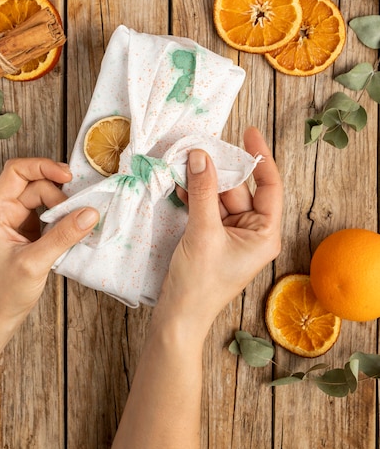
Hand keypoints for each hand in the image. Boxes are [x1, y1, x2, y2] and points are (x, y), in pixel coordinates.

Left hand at [0, 158, 98, 326]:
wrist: (2, 313)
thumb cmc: (7, 290)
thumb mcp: (35, 263)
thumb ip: (62, 236)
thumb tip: (90, 213)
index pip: (16, 172)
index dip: (41, 167)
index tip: (66, 177)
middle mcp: (5, 210)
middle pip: (35, 183)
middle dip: (58, 194)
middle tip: (75, 212)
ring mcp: (18, 219)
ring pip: (45, 196)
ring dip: (63, 206)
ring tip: (75, 223)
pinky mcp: (31, 229)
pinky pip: (50, 211)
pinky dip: (64, 216)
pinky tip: (73, 227)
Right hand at [155, 127, 282, 338]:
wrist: (178, 316)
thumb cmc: (199, 282)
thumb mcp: (203, 231)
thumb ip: (203, 191)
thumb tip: (201, 155)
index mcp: (265, 233)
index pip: (270, 186)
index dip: (261, 157)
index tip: (250, 132)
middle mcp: (252, 231)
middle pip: (240, 188)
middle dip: (220, 168)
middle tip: (201, 146)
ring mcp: (232, 234)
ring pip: (220, 196)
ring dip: (203, 181)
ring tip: (185, 161)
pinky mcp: (213, 237)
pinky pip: (207, 208)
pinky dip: (195, 196)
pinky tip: (180, 184)